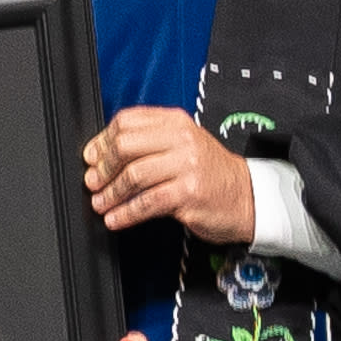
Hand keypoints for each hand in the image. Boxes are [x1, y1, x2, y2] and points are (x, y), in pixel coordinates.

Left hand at [84, 108, 254, 241]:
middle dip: (103, 167)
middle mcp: (181, 139)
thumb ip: (150, 143)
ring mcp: (186, 165)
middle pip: (126, 145)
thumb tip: (104, 155)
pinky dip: (126, 213)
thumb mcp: (183, 146)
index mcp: (175, 122)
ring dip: (111, 193)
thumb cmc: (211, 174)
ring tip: (101, 204)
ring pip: (133, 175)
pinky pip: (147, 202)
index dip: (102, 141)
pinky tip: (116, 219)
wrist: (248, 196)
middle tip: (93, 183)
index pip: (127, 121)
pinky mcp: (189, 193)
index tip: (91, 158)